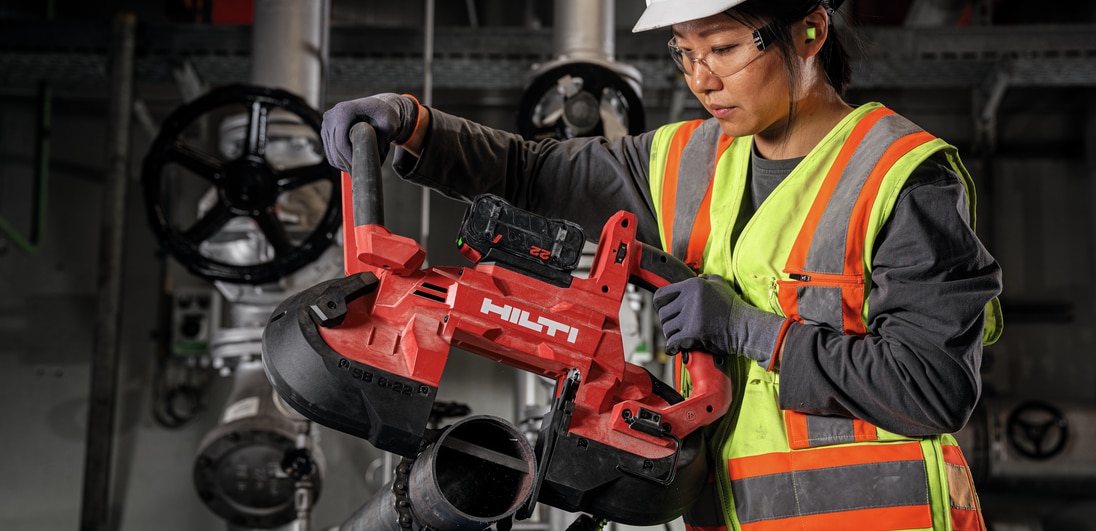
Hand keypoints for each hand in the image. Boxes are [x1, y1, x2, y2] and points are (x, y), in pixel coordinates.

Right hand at [321, 94, 420, 171]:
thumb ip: (381, 142)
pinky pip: (329, 150)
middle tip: (360, 171)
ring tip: (360, 163)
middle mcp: (332, 115)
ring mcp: (327, 122)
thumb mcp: (389, 125)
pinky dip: (339, 159)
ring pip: (331, 152)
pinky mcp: (326, 129)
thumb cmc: (385, 114)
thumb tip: (373, 159)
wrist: (379, 107)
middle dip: (346, 163)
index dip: (349, 159)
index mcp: (344, 111)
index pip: (341, 143)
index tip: (359, 169)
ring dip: (343, 162)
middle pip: (334, 149)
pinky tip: (353, 160)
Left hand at [653, 275, 787, 369]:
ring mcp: (691, 316)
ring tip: (681, 336)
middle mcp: (689, 299)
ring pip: (667, 329)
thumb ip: (705, 279)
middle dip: (668, 322)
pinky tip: (674, 348)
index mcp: (692, 285)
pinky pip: (673, 342)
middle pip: (663, 314)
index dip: (659, 305)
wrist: (745, 326)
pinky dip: (672, 347)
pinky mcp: (694, 333)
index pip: (661, 295)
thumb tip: (696, 277)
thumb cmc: (733, 307)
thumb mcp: (719, 284)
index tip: (664, 312)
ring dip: (672, 335)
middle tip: (677, 327)